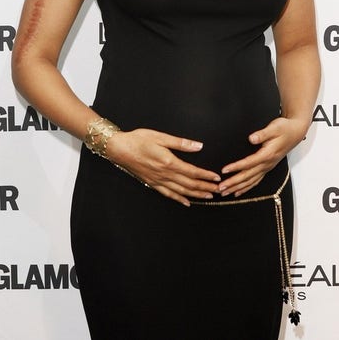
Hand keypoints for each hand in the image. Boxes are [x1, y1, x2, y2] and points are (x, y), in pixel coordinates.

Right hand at [104, 128, 222, 206]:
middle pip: (189, 184)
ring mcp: (158, 181)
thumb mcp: (160, 137)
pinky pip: (168, 194)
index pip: (192, 172)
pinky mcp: (152, 183)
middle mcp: (164, 174)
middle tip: (218, 190)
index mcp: (169, 162)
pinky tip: (187, 202)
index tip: (216, 177)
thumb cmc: (138, 140)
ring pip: (181, 191)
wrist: (119, 149)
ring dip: (196, 194)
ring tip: (208, 196)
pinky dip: (179, 198)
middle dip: (205, 187)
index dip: (206, 175)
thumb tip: (198, 146)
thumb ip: (181, 143)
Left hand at [219, 117, 308, 196]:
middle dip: (233, 183)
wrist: (295, 133)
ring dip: (237, 188)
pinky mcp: (267, 168)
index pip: (249, 163)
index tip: (224, 170)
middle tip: (220, 188)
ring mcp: (267, 167)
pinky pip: (255, 181)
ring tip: (225, 192)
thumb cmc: (284, 129)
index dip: (236, 167)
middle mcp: (267, 164)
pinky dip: (246, 188)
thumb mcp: (274, 128)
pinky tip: (237, 192)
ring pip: (251, 181)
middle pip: (248, 176)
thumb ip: (262, 134)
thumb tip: (251, 138)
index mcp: (267, 154)